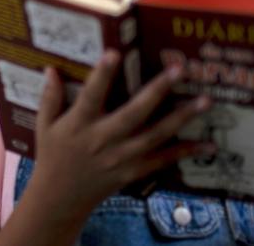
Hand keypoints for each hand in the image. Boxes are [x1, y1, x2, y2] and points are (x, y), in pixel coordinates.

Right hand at [24, 50, 213, 220]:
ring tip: (205, 101)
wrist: (60, 199)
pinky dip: (186, 152)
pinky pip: (162, 161)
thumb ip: (49, 98)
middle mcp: (102, 140)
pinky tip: (209, 144)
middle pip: (133, 114)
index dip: (101, 76)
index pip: (89, 96)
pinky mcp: (133, 172)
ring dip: (181, 118)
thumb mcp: (44, 126)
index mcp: (79, 125)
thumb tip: (51, 69)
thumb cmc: (52, 157)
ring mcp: (121, 158)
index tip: (114, 53)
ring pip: (155, 136)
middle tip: (179, 70)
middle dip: (157, 90)